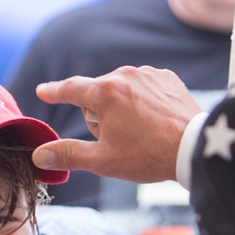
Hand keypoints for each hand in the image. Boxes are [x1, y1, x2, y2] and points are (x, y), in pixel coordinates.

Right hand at [31, 67, 200, 182]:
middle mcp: (125, 75)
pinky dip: (142, 101)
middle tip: (117, 141)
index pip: (71, 89)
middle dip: (100, 116)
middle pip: (98, 95)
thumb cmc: (148, 156)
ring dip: (121, 108)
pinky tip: (154, 121)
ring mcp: (149, 74)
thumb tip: (40, 154)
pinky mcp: (167, 78)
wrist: (195, 148)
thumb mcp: (102, 160)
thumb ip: (68, 154)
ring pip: (121, 90)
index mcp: (105, 93)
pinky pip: (143, 87)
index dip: (54, 91)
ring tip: (140, 133)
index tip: (43, 90)